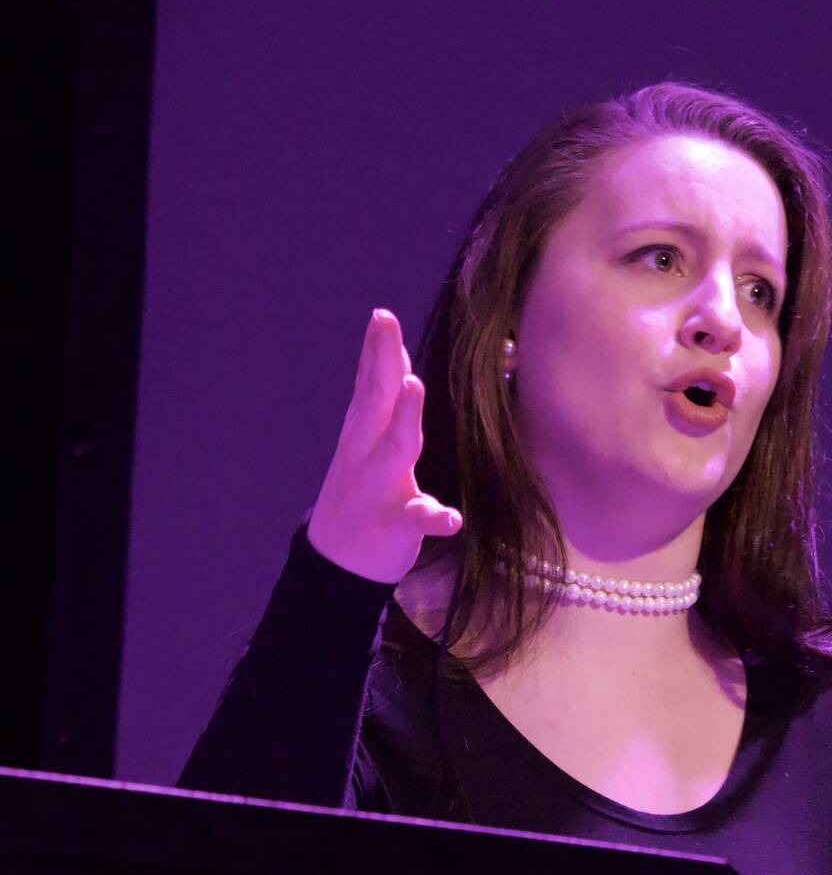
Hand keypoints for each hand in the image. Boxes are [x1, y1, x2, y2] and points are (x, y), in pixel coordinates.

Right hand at [307, 309, 463, 583]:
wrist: (336, 559)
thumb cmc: (360, 488)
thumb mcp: (363, 442)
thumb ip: (382, 402)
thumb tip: (397, 356)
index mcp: (364, 431)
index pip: (370, 382)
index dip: (376, 349)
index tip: (382, 315)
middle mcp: (368, 452)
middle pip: (378, 400)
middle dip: (384, 362)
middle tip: (386, 325)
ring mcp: (380, 487)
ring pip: (397, 448)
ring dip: (406, 417)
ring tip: (414, 386)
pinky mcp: (396, 524)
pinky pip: (417, 519)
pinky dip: (435, 516)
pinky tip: (451, 518)